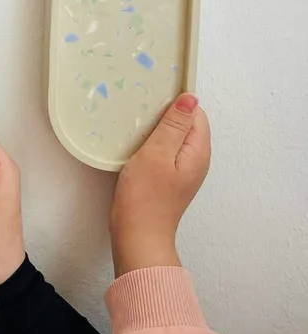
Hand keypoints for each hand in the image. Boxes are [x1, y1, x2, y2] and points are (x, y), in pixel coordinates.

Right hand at [110, 93, 210, 277]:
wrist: (137, 235)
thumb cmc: (145, 198)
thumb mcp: (157, 154)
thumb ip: (174, 125)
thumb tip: (190, 98)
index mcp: (198, 151)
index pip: (195, 114)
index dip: (176, 104)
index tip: (153, 101)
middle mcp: (196, 160)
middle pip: (186, 125)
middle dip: (165, 116)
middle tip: (140, 114)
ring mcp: (183, 171)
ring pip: (173, 138)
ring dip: (156, 131)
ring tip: (135, 129)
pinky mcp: (169, 179)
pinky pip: (165, 152)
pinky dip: (152, 145)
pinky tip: (136, 148)